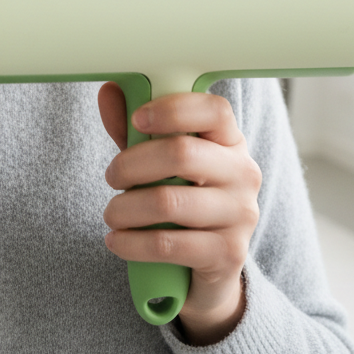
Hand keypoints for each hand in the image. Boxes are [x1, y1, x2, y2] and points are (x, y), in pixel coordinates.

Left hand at [97, 83, 261, 345]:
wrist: (212, 262)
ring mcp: (240, 214)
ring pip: (168, 202)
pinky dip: (131, 243)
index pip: (214, 110)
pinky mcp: (228, 253)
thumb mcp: (160, 161)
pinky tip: (117, 240)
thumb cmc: (182, 196)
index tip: (138, 117)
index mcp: (230, 141)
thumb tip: (109, 90)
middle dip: (131, 164)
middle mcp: (243, 173)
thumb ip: (135, 128)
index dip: (172, 109)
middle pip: (181, 153)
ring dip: (125, 208)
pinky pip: (167, 244)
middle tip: (112, 176)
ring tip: (111, 213)